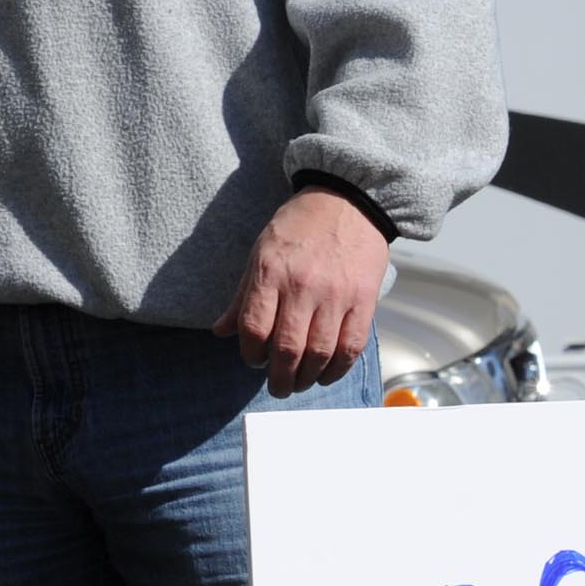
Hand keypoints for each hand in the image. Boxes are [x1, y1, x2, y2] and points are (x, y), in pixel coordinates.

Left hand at [216, 187, 388, 396]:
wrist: (349, 199)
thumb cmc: (299, 225)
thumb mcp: (260, 251)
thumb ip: (242, 296)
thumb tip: (221, 331)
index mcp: (270, 271)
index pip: (253, 328)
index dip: (250, 354)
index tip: (254, 360)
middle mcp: (302, 285)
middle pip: (286, 348)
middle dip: (279, 377)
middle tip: (278, 386)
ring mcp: (335, 293)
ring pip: (319, 353)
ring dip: (307, 378)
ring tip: (301, 382)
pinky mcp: (364, 299)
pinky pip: (351, 346)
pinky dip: (338, 368)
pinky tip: (328, 374)